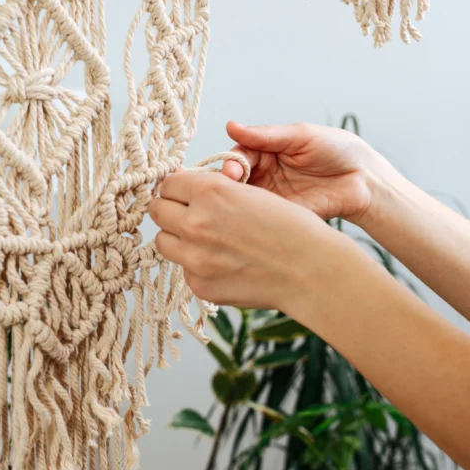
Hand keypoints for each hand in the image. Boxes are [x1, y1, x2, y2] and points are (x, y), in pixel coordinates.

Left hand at [148, 171, 360, 310]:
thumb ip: (212, 192)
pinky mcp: (199, 284)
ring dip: (177, 239)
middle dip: (171, 211)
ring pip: (162, 242)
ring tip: (204, 241)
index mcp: (209, 191)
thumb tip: (184, 193)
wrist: (311, 269)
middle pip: (157, 211)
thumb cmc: (290, 227)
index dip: (178, 189)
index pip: (168, 184)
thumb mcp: (250, 192)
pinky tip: (223, 264)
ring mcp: (194, 257)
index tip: (185, 195)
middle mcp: (195, 222)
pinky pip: (183, 269)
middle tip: (188, 216)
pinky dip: (197, 266)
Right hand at [219, 121, 394, 223]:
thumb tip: (231, 126)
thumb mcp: (300, 136)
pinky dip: (254, 218)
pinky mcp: (284, 216)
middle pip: (236, 180)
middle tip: (232, 185)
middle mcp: (265, 174)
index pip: (238, 155)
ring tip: (238, 203)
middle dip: (230, 183)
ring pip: (245, 200)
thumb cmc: (336, 149)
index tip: (231, 170)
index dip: (231, 162)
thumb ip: (265, 135)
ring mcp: (272, 197)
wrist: (364, 179)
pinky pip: (263, 218)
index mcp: (266, 151)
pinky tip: (251, 218)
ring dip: (238, 202)